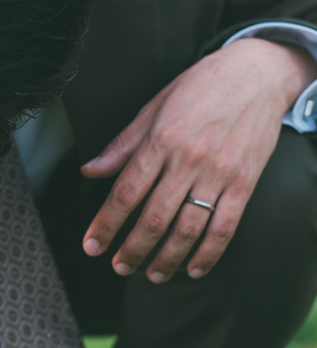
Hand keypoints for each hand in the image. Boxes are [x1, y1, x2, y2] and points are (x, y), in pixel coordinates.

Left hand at [80, 39, 316, 281]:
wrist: (258, 73)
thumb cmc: (201, 87)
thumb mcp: (155, 107)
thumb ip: (123, 145)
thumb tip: (89, 171)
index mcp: (162, 139)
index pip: (126, 191)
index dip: (106, 223)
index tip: (92, 245)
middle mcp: (189, 159)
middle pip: (154, 217)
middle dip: (132, 249)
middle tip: (118, 267)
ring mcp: (219, 173)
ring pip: (188, 228)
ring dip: (166, 258)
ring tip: (151, 274)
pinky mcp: (245, 183)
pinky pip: (225, 227)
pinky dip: (208, 253)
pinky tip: (193, 269)